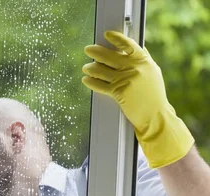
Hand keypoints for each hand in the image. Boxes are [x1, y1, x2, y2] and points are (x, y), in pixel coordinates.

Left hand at [82, 30, 193, 167]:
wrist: (155, 114)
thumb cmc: (153, 94)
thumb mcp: (153, 73)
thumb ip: (144, 59)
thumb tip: (135, 47)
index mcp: (144, 61)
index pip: (129, 45)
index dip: (117, 39)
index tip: (107, 34)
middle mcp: (135, 68)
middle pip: (110, 56)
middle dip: (96, 52)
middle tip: (87, 49)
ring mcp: (126, 80)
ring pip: (102, 70)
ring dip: (91, 68)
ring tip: (86, 67)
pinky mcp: (118, 92)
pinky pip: (100, 85)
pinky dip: (91, 82)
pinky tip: (86, 80)